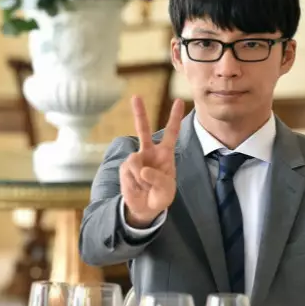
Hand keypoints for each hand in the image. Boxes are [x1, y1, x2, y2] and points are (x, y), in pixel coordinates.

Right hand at [120, 96, 184, 227]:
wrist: (144, 209)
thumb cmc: (160, 196)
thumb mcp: (166, 190)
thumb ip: (158, 178)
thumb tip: (143, 169)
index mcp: (165, 154)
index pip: (171, 133)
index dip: (174, 117)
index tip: (179, 100)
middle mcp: (149, 152)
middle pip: (144, 130)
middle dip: (139, 113)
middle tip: (136, 96)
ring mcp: (136, 159)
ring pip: (135, 160)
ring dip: (142, 177)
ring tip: (145, 186)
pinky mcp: (125, 168)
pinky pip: (129, 171)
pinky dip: (134, 181)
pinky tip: (137, 186)